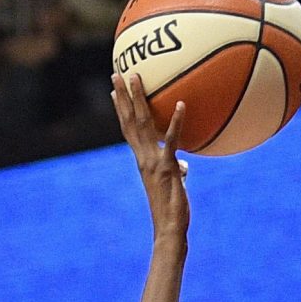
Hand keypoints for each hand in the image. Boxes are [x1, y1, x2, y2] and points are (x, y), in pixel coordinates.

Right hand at [111, 71, 189, 235]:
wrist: (169, 228)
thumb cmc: (172, 210)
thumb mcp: (173, 185)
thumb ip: (176, 171)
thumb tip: (184, 164)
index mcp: (142, 160)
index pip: (128, 130)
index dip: (122, 110)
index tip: (116, 91)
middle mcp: (143, 157)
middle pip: (129, 121)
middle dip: (123, 95)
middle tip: (117, 73)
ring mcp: (153, 161)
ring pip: (143, 124)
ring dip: (138, 98)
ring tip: (135, 77)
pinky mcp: (167, 167)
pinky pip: (171, 140)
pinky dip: (176, 122)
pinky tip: (182, 104)